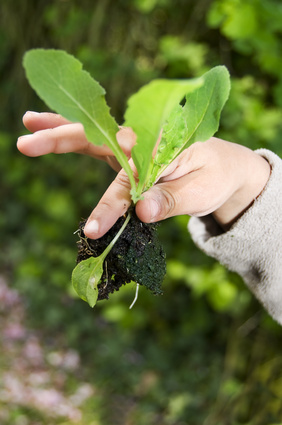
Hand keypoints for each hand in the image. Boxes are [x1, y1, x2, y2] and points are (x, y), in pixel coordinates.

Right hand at [17, 111, 270, 238]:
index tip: (96, 228)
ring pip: (94, 135)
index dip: (111, 203)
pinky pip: (99, 145)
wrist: (226, 170)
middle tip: (28, 142)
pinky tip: (53, 134)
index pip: (129, 175)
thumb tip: (142, 212)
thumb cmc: (216, 177)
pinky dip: (75, 138)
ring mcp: (134, 148)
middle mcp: (144, 141)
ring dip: (61, 130)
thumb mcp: (202, 191)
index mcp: (163, 146)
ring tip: (29, 125)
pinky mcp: (129, 157)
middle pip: (99, 136)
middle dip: (63, 138)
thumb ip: (172, 199)